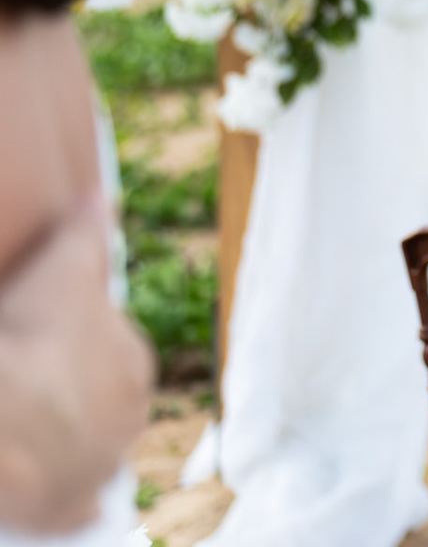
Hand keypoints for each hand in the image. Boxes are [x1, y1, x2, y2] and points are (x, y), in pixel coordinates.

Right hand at [0, 195, 153, 534]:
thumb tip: (100, 196)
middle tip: (19, 388)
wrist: (1, 417)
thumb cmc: (31, 337)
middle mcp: (131, 420)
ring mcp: (101, 469)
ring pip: (85, 454)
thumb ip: (86, 233)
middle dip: (65, 397)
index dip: (69, 349)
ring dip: (61, 447)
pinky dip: (61, 505)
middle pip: (96, 405)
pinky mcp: (69, 511)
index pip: (108, 354)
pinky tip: (37, 492)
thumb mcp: (59, 271)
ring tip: (18, 436)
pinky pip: (72, 510)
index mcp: (135, 366)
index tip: (35, 348)